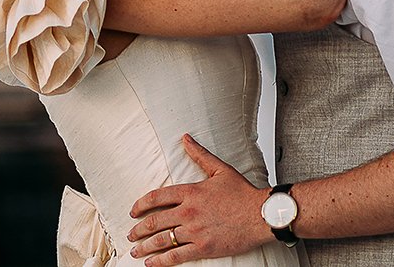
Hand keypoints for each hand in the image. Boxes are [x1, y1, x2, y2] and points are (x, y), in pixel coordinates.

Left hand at [127, 136, 273, 262]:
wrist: (262, 215)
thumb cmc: (243, 193)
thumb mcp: (220, 170)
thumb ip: (199, 155)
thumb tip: (185, 139)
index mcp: (190, 192)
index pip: (156, 197)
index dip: (140, 205)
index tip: (133, 211)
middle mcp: (188, 212)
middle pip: (154, 221)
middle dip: (138, 229)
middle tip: (131, 233)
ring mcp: (195, 231)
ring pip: (162, 240)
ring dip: (145, 246)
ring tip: (135, 250)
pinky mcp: (203, 248)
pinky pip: (176, 256)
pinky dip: (161, 261)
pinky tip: (151, 263)